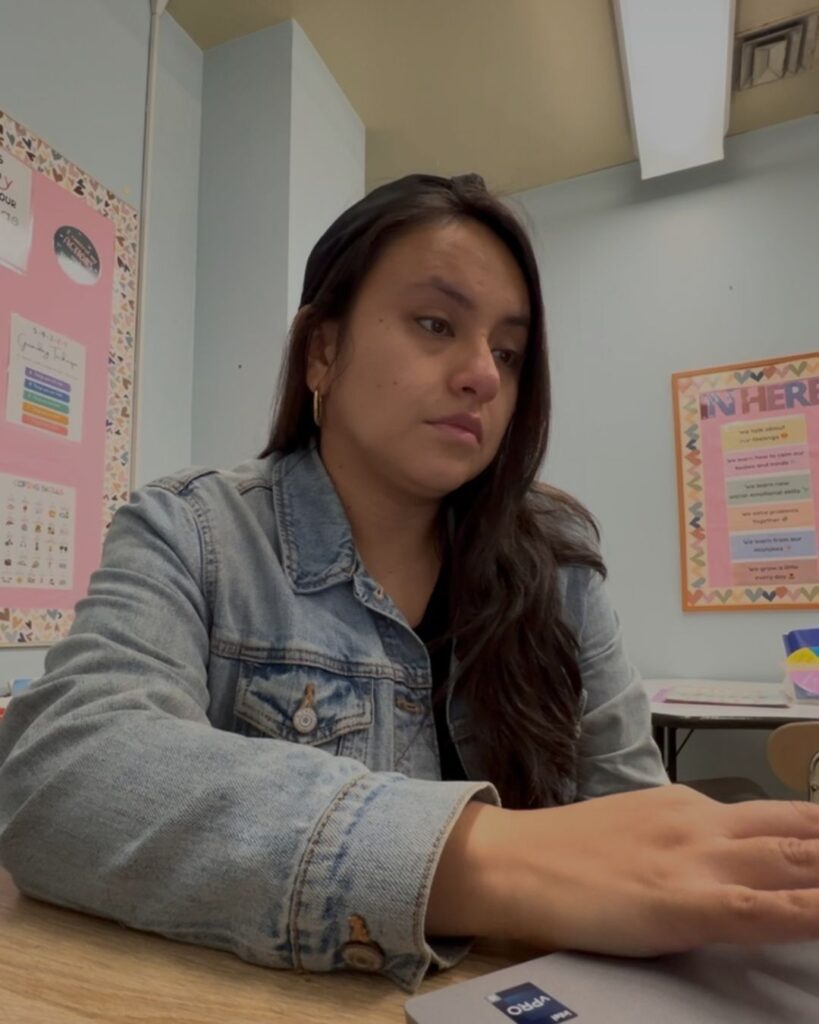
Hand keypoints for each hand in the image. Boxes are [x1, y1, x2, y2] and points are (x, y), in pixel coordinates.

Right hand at [427, 784, 818, 954]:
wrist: (516, 860)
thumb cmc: (567, 853)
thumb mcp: (635, 829)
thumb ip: (681, 838)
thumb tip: (716, 856)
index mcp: (691, 807)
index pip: (781, 817)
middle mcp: (704, 823)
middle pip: (801, 827)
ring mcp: (697, 859)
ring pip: (793, 857)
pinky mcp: (684, 900)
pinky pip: (763, 908)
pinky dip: (807, 908)